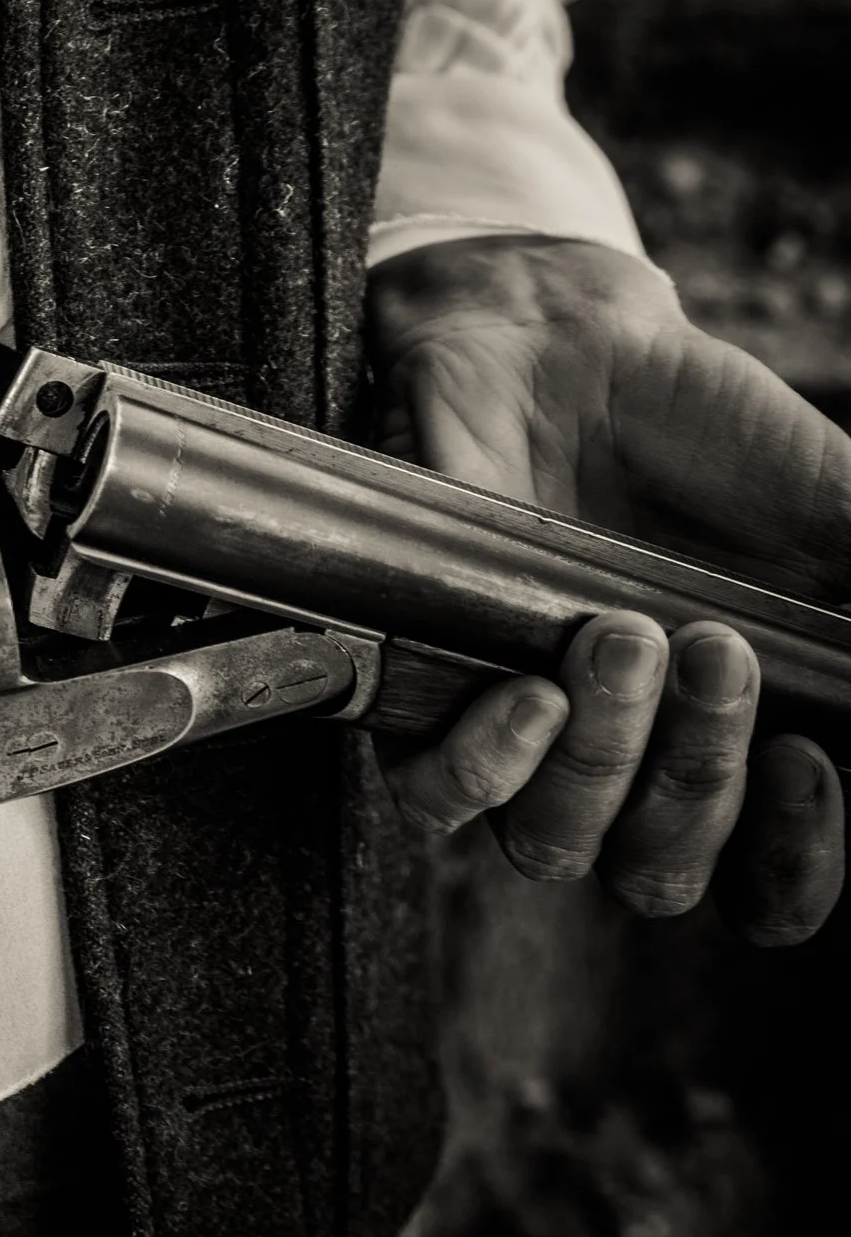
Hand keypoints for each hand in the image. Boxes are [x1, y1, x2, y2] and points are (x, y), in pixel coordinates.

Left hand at [368, 235, 846, 942]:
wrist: (567, 347)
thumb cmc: (703, 431)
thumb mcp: (829, 506)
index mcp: (740, 739)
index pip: (769, 889)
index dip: (795, 870)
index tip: (808, 765)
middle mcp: (633, 757)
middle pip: (661, 875)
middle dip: (701, 779)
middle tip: (714, 648)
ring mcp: (527, 732)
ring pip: (552, 847)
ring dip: (600, 761)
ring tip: (620, 637)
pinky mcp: (426, 691)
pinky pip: (433, 799)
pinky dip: (483, 767)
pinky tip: (526, 696)